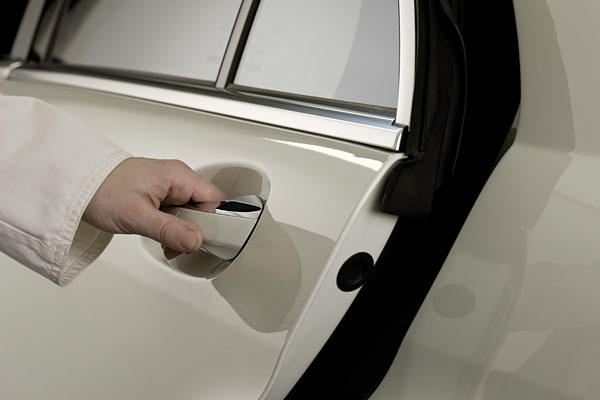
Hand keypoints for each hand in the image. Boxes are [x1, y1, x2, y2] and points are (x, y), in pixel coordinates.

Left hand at [83, 157, 224, 258]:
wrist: (75, 185)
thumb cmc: (100, 191)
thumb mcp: (137, 216)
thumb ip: (170, 230)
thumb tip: (196, 240)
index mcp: (178, 175)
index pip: (214, 199)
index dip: (211, 222)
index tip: (198, 239)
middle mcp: (176, 177)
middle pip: (204, 207)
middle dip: (193, 230)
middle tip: (174, 242)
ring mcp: (167, 185)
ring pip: (190, 212)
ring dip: (181, 230)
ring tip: (162, 239)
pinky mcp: (158, 194)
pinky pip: (176, 212)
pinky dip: (171, 227)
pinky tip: (158, 234)